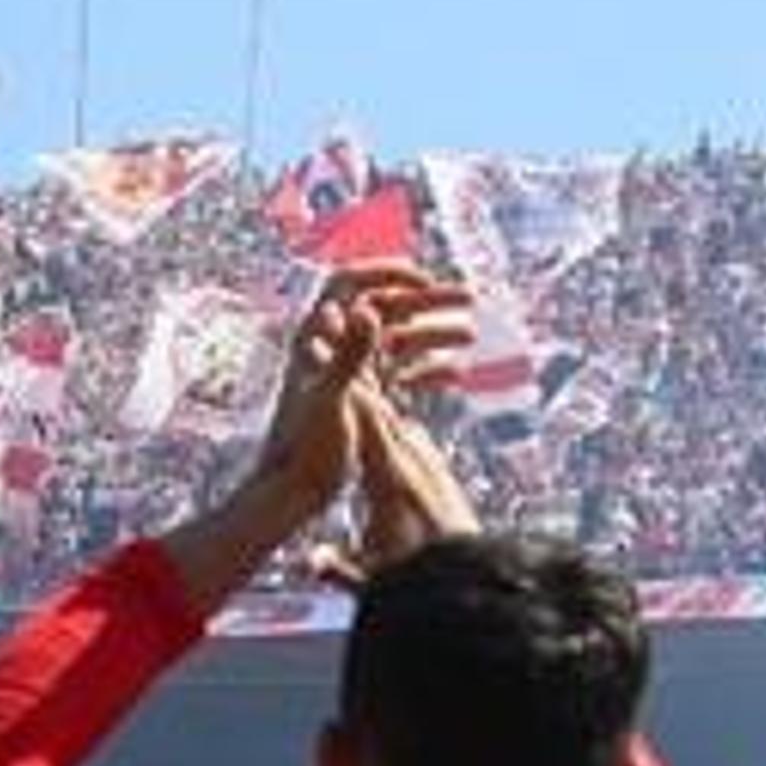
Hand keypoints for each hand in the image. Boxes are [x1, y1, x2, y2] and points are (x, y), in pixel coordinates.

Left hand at [247, 266, 469, 522]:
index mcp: (317, 338)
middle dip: (426, 300)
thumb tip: (369, 307)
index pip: (348, 282)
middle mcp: (331, 349)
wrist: (293, 493)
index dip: (386, 272)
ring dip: (433, 332)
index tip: (424, 277)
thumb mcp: (334, 398)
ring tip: (472, 335)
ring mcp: (347, 374)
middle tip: (468, 299)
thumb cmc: (307, 449)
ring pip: (395, 340)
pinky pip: (397, 374)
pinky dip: (425, 369)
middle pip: (382, 308)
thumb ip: (351, 352)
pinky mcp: (360, 400)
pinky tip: (457, 375)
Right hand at [328, 375, 481, 582]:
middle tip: (335, 353)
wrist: (480, 581)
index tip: (328, 367)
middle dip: (355, 381)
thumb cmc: (422, 580)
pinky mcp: (442, 477)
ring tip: (352, 376)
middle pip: (380, 412)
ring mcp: (432, 469)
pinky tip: (387, 420)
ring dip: (375, 399)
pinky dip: (396, 423)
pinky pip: (415, 438)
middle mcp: (415, 467)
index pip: (365, 427)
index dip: (345, 393)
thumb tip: (311, 562)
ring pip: (399, 420)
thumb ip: (341, 568)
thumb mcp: (376, 579)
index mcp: (392, 484)